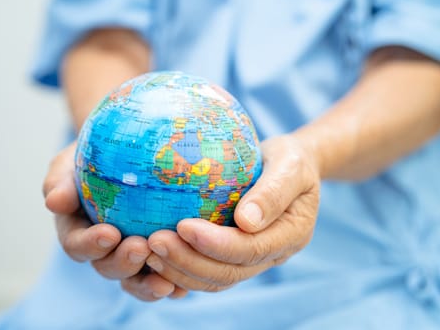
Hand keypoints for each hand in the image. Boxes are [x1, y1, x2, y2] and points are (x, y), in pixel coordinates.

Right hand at [42, 142, 187, 300]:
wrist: (126, 157)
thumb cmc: (95, 156)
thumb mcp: (71, 163)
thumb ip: (60, 181)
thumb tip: (54, 201)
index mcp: (78, 232)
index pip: (77, 245)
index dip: (91, 244)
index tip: (109, 233)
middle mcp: (103, 251)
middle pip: (108, 267)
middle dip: (123, 262)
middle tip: (142, 247)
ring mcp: (130, 258)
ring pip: (135, 280)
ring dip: (148, 284)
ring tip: (167, 280)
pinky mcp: (157, 261)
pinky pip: (163, 278)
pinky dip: (173, 284)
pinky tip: (186, 286)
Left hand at [143, 134, 319, 291]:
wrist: (289, 168)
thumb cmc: (290, 159)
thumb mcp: (291, 164)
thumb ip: (274, 190)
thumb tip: (246, 221)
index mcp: (290, 234)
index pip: (251, 249)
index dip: (216, 244)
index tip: (183, 226)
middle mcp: (272, 254)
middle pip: (228, 272)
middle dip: (189, 261)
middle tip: (154, 241)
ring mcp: (252, 260)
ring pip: (214, 280)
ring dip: (179, 270)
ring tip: (148, 250)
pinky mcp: (233, 256)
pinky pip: (206, 273)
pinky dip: (180, 270)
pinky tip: (155, 256)